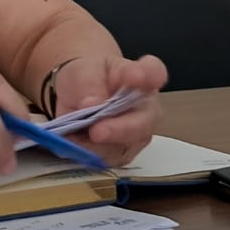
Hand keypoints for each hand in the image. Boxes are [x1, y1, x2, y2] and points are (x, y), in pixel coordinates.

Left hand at [51, 54, 167, 166]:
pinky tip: (75, 146)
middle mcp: (147, 108)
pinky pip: (109, 159)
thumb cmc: (88, 76)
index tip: (137, 77)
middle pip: (143, 122)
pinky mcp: (122, 153)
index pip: (154, 73)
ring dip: (100, 147)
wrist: (78, 92)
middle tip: (97, 131)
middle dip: (120, 129)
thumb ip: (89, 84)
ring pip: (126, 147)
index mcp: (143, 75)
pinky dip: (90, 154)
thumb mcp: (82, 71)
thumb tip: (91, 104)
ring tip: (77, 140)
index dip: (148, 76)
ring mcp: (137, 134)